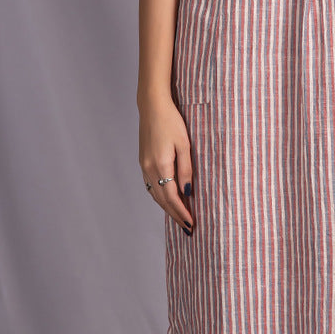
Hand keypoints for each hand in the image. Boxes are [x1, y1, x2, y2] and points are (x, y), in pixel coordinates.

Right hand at [139, 97, 195, 232]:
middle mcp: (149, 169)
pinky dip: (160, 196)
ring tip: (179, 217)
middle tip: (187, 227)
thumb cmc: (171, 121)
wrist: (152, 106)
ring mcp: (144, 166)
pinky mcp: (143, 161)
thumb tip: (187, 191)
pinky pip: (151, 186)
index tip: (191, 224)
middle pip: (162, 200)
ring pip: (155, 194)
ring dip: (167, 208)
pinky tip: (167, 200)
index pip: (172, 197)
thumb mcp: (185, 144)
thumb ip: (186, 169)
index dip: (181, 212)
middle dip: (175, 215)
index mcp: (161, 166)